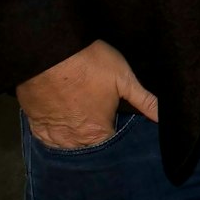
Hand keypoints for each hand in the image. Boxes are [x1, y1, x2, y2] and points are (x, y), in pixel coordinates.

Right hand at [15, 40, 158, 149]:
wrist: (48, 53)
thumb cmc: (89, 64)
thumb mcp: (125, 79)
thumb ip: (145, 101)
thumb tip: (164, 117)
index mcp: (97, 132)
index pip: (111, 143)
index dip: (115, 130)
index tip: (114, 117)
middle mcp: (73, 139)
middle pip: (88, 146)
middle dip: (94, 136)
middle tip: (96, 114)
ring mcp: (52, 132)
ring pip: (66, 144)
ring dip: (74, 137)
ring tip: (80, 119)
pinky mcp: (35, 123)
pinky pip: (46, 138)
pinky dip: (54, 134)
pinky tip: (61, 123)